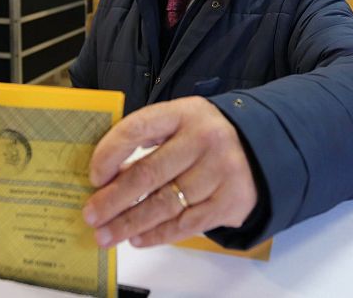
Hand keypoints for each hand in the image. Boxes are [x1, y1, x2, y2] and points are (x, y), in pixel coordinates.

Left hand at [83, 96, 256, 247]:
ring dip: (130, 223)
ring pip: (165, 204)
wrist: (260, 149)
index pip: (137, 129)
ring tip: (107, 234)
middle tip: (92, 215)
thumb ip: (146, 142)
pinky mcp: (230, 201)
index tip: (93, 176)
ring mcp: (220, 171)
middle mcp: (204, 139)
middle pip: (149, 173)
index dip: (109, 154)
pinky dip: (158, 234)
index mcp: (183, 113)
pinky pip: (186, 224)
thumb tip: (105, 179)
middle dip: (113, 199)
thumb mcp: (179, 124)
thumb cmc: (205, 138)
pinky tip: (138, 238)